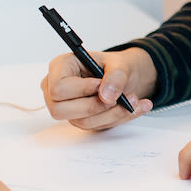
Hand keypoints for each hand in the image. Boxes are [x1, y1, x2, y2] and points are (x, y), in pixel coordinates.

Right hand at [41, 47, 156, 130]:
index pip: (58, 88)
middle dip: (94, 106)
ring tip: (133, 101)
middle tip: (118, 98)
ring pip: (81, 121)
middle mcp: (58, 89)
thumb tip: (106, 95)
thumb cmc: (115, 66)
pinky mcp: (79, 119)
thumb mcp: (121, 64)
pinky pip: (95, 126)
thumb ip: (115, 76)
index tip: (101, 85)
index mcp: (61, 66)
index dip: (81, 90)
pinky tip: (132, 107)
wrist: (125, 77)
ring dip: (111, 114)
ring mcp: (67, 106)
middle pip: (60, 110)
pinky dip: (116, 118)